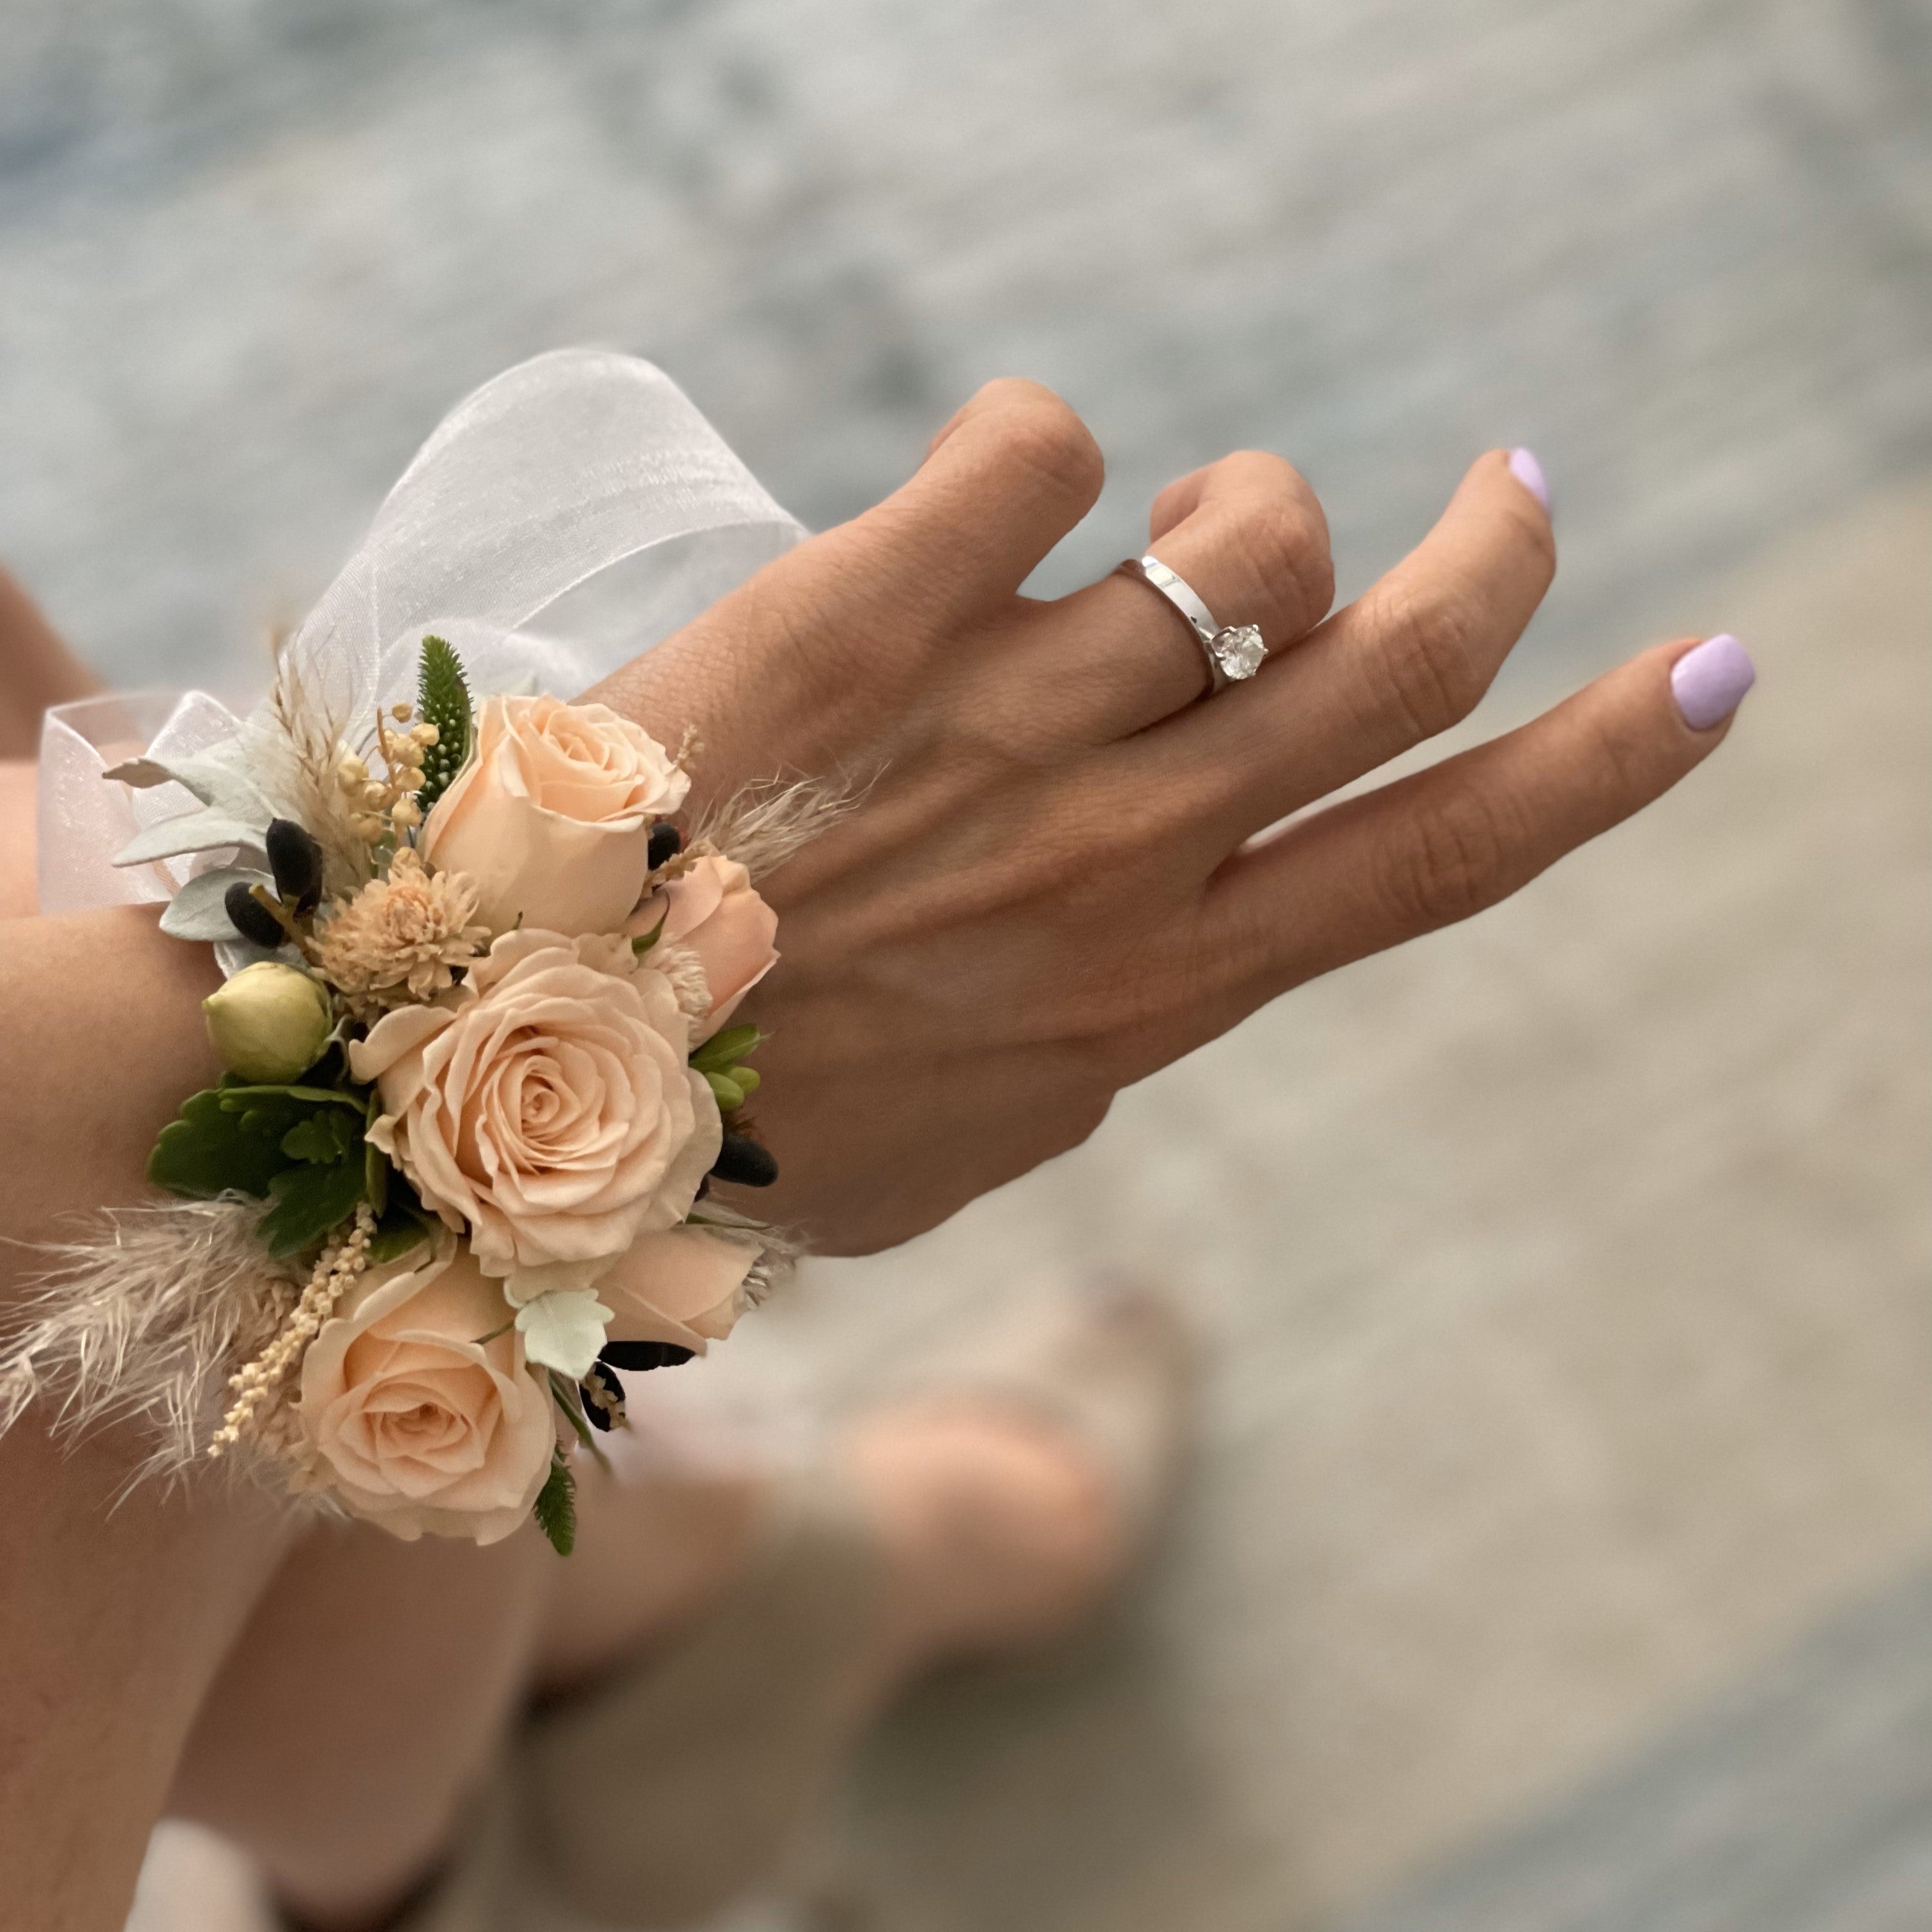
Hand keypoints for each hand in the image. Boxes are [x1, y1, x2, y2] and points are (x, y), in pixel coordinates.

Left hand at [588, 383, 1749, 1253]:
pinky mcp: (872, 601)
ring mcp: (1004, 712)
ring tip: (1157, 540)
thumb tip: (1176, 925)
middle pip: (1395, 660)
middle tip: (1509, 494)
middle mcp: (1121, 843)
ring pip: (1244, 529)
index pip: (1448, 857)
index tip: (1707, 675)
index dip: (1607, 757)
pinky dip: (1036, 448)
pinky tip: (982, 499)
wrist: (521, 1075)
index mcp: (1161, 983)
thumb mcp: (984, 1130)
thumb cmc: (762, 1125)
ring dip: (1241, 509)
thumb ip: (1104, 1024)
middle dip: (1492, 560)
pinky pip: (1039, 441)